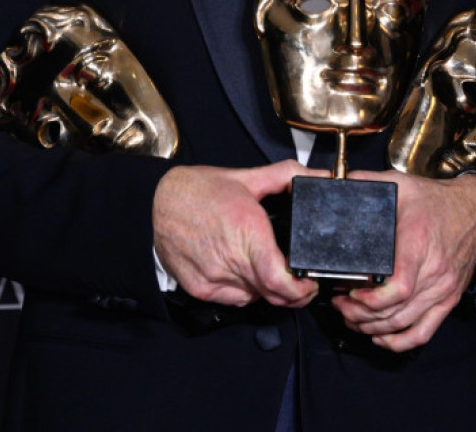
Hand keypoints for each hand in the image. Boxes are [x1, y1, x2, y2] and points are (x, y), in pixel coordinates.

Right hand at [152, 160, 319, 307]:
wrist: (157, 202)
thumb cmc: (200, 189)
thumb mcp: (246, 177)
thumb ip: (286, 175)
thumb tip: (318, 174)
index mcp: (248, 231)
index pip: (280, 281)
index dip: (301, 290)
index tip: (310, 283)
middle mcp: (231, 259)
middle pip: (272, 295)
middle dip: (292, 292)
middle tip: (298, 280)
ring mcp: (213, 277)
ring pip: (254, 298)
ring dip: (267, 290)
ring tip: (269, 269)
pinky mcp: (199, 289)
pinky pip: (233, 300)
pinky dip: (245, 290)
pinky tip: (243, 270)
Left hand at [333, 171, 475, 351]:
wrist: (475, 211)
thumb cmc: (436, 200)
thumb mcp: (401, 184)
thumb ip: (368, 182)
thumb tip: (337, 184)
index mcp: (418, 242)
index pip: (398, 286)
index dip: (370, 299)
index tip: (349, 294)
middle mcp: (433, 270)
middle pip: (396, 310)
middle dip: (361, 315)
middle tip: (340, 306)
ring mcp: (442, 288)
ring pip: (405, 324)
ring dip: (374, 328)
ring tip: (352, 319)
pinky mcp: (448, 299)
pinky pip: (424, 331)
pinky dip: (400, 341)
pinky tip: (380, 336)